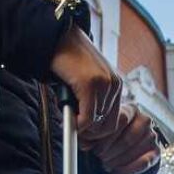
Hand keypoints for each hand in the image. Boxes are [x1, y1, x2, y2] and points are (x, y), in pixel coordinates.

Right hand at [51, 29, 122, 146]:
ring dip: (82, 129)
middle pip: (109, 127)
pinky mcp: (90, 84)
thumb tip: (86, 129)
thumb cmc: (67, 59)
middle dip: (92, 136)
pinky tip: (68, 118)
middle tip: (76, 133)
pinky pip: (88, 119)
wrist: (58, 36)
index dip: (100, 134)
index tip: (86, 137)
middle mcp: (114, 84)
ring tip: (69, 120)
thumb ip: (89, 103)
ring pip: (98, 125)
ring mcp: (104, 84)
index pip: (115, 121)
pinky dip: (77, 124)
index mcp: (115, 84)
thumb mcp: (84, 82)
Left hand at [86, 107, 158, 173]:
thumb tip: (83, 140)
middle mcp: (146, 121)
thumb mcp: (103, 129)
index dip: (104, 136)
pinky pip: (143, 163)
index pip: (119, 121)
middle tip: (99, 157)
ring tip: (106, 164)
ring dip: (116, 161)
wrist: (124, 147)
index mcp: (132, 110)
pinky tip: (116, 172)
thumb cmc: (111, 136)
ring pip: (133, 150)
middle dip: (110, 151)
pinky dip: (128, 170)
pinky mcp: (156, 152)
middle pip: (127, 138)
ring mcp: (152, 136)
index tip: (94, 145)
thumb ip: (95, 131)